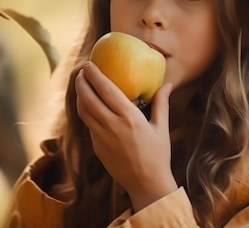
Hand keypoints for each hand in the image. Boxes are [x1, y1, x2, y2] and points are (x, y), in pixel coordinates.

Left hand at [75, 61, 177, 210]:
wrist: (146, 184)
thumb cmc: (158, 155)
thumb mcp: (161, 128)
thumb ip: (161, 103)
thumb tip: (168, 83)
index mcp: (129, 118)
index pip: (106, 90)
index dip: (95, 75)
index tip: (89, 64)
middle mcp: (112, 126)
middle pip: (88, 98)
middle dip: (81, 82)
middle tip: (81, 71)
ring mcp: (102, 138)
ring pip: (83, 112)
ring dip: (80, 96)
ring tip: (81, 84)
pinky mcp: (97, 147)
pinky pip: (88, 124)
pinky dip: (85, 111)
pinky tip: (89, 105)